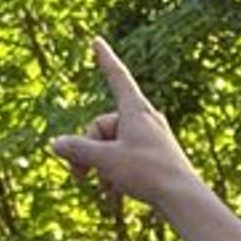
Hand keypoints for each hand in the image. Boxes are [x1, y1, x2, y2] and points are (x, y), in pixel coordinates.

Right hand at [52, 37, 200, 209]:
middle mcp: (145, 120)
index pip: (117, 77)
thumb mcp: (106, 159)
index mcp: (137, 110)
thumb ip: (78, 150)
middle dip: (88, 149)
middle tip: (80, 174)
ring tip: (104, 186)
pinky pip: (126, 159)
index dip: (104, 59)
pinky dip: (116, 174)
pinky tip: (115, 194)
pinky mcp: (155, 158)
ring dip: (101, 165)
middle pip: (103, 125)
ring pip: (113, 145)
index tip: (96, 40)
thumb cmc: (148, 173)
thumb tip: (56, 144)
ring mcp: (151, 140)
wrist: (184, 199)